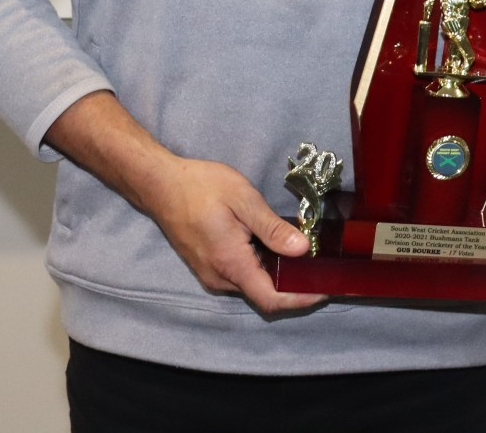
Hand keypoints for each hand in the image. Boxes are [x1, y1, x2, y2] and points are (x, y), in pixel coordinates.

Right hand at [141, 156, 326, 315]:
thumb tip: (303, 250)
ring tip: (301, 254)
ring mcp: (211, 274)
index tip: (325, 289)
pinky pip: (239, 276)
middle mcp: (220, 278)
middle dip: (293, 286)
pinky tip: (272, 248)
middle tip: (320, 267)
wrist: (160, 185)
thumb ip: (273, 228)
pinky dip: (260, 268)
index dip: (301, 300)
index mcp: (231, 263)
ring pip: (251, 286)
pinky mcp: (206, 267)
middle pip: (264, 295)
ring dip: (276, 276)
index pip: (271, 299)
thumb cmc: (200, 186)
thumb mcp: (243, 200)